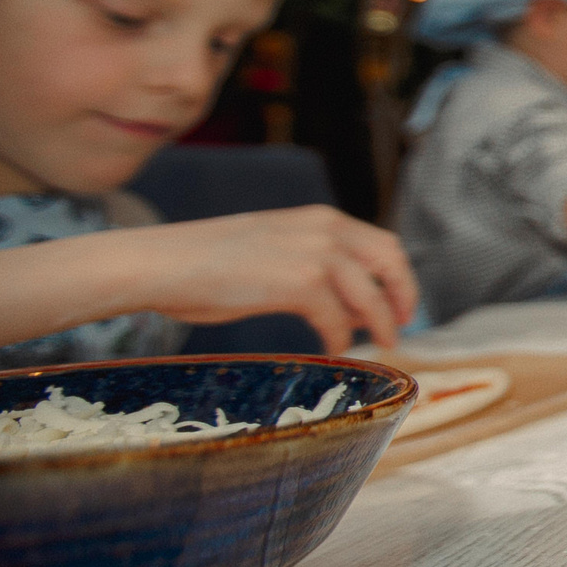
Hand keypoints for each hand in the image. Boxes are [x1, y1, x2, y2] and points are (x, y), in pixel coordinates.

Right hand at [134, 207, 417, 353]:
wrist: (163, 263)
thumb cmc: (207, 261)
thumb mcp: (275, 250)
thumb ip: (316, 267)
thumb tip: (352, 304)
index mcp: (322, 218)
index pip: (383, 243)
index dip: (398, 276)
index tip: (401, 302)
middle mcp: (326, 230)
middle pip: (390, 263)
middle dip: (403, 297)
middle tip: (400, 327)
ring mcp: (316, 255)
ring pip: (370, 297)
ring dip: (378, 325)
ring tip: (379, 346)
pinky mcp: (300, 284)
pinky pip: (337, 320)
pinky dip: (338, 339)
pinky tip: (330, 348)